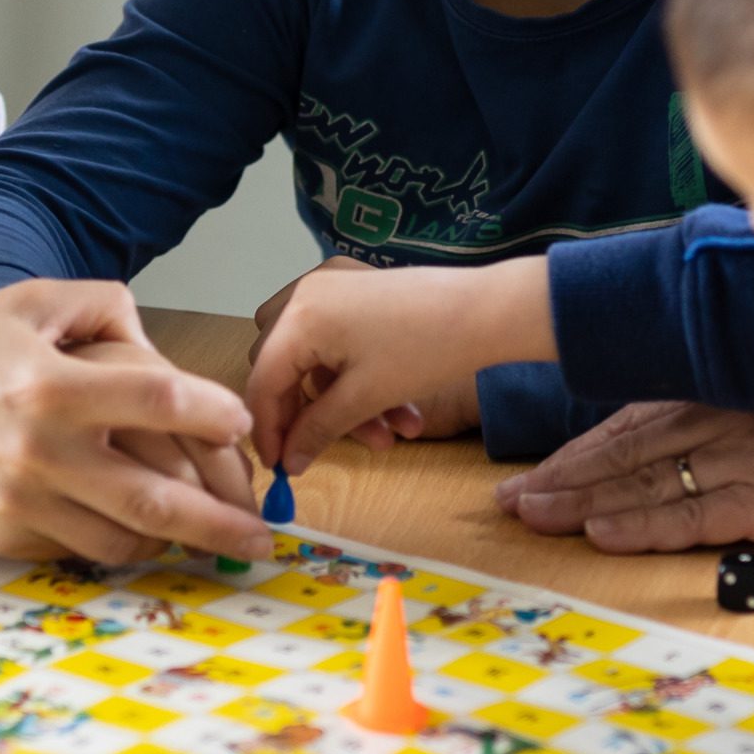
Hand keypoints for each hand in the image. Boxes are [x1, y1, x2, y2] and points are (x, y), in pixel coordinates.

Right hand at [0, 280, 269, 564]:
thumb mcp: (28, 302)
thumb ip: (105, 306)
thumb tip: (165, 348)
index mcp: (54, 384)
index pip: (163, 403)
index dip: (218, 417)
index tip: (242, 425)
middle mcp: (42, 451)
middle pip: (159, 502)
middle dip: (224, 523)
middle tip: (265, 536)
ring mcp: (21, 503)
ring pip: (125, 539)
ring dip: (177, 543)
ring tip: (211, 539)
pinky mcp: (3, 537)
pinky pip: (79, 550)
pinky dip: (118, 545)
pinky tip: (141, 536)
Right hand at [246, 258, 549, 472]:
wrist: (490, 312)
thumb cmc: (427, 350)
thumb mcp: (365, 398)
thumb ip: (316, 430)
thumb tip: (288, 462)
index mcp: (299, 314)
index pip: (263, 380)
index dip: (267, 429)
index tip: (278, 466)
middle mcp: (308, 292)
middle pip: (283, 366)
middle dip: (309, 413)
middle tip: (323, 448)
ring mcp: (334, 287)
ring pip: (317, 358)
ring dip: (344, 402)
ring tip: (388, 436)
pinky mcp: (360, 291)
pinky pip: (339, 340)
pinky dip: (358, 377)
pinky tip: (399, 410)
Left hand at [494, 401, 753, 550]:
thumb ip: (726, 409)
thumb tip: (665, 438)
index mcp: (718, 393)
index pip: (630, 424)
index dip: (576, 452)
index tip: (530, 475)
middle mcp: (722, 421)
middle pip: (625, 453)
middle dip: (562, 478)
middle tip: (509, 502)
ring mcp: (744, 461)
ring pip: (646, 483)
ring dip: (582, 502)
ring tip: (532, 516)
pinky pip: (694, 515)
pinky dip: (643, 526)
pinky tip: (601, 534)